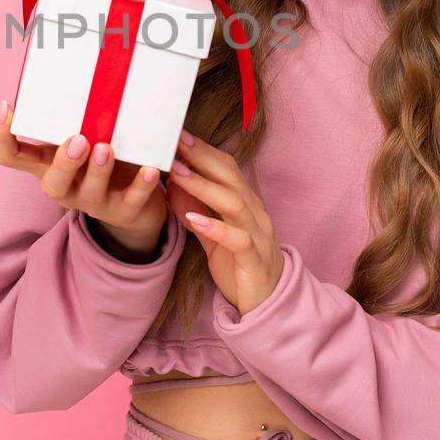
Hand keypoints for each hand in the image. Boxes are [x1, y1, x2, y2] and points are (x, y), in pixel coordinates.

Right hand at [0, 99, 169, 254]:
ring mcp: (94, 202)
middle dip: (63, 163)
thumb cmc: (102, 160)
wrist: (135, 204)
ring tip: (106, 148)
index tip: (6, 106)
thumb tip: (79, 60)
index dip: (1, 136)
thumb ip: (75, 114)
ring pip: (90, 194)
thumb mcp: (84, 136)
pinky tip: (150, 169)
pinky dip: (141, 186)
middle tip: (77, 139)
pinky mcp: (124, 211)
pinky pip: (132, 202)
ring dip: (98, 171)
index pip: (11, 156)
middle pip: (51, 184)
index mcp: (48, 165)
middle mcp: (66, 186)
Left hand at [167, 129, 284, 315]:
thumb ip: (195, 211)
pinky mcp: (254, 260)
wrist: (268, 304)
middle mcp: (255, 214)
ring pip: (234, 203)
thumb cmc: (240, 265)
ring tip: (177, 174)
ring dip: (204, 186)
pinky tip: (193, 219)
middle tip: (174, 142)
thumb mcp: (211, 236)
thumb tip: (171, 186)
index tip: (177, 134)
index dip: (203, 150)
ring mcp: (258, 236)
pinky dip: (216, 228)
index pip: (227, 168)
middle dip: (202, 157)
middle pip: (231, 177)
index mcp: (246, 204)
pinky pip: (237, 240)